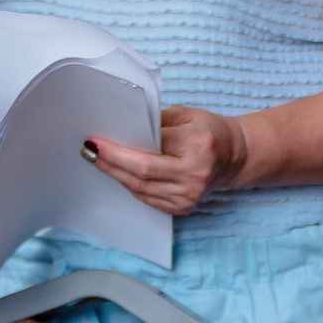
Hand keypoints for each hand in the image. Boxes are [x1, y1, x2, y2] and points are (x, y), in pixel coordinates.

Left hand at [85, 106, 249, 215]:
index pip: (150, 150)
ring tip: (97, 161)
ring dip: (116, 175)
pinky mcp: (183, 208)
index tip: (95, 141)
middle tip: (88, 151)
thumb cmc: (208, 131)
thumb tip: (121, 129)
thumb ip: (155, 122)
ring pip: (141, 189)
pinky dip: (130, 185)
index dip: (119, 149)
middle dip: (110, 163)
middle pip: (142, 174)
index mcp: (197, 146)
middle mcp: (195, 175)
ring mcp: (190, 196)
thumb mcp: (186, 115)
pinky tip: (118, 173)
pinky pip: (147, 198)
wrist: (234, 156)